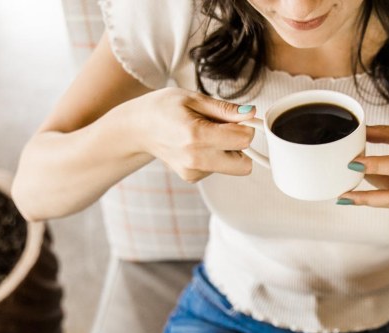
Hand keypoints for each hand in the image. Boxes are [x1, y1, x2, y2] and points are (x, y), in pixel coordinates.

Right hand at [131, 88, 256, 182]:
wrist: (137, 128)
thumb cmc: (163, 108)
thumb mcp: (193, 98)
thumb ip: (225, 109)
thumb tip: (251, 114)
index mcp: (197, 136)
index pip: (243, 140)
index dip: (246, 127)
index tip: (236, 119)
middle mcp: (196, 159)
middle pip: (244, 166)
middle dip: (242, 147)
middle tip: (226, 130)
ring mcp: (193, 172)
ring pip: (232, 167)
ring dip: (227, 150)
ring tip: (204, 134)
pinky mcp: (192, 178)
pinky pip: (219, 169)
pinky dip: (215, 156)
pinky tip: (197, 144)